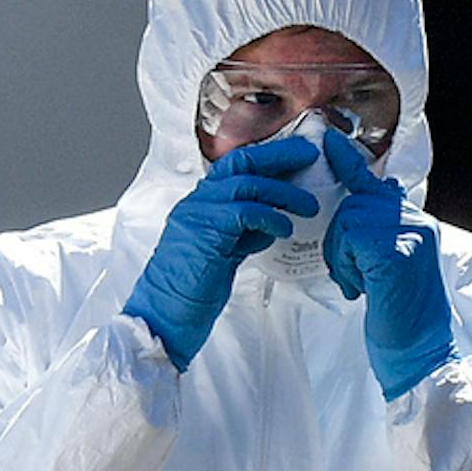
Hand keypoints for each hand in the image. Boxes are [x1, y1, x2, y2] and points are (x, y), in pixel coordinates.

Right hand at [123, 138, 320, 369]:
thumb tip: (272, 221)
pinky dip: (269, 218)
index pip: (235, 167)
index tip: (298, 155)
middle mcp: (196, 203)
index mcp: (200, 205)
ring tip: (308, 205)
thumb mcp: (223, 254)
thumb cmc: (191, 291)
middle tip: (309, 155)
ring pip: (246, 184)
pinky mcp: (204, 232)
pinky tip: (284, 230)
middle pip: (240, 162)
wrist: (162, 315)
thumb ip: (243, 233)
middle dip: (278, 155)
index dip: (268, 157)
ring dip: (283, 192)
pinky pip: (244, 212)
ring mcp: (197, 214)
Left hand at [321, 129, 458, 398]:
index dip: (348, 162)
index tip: (329, 139)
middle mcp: (416, 222)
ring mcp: (410, 234)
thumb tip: (361, 203)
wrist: (419, 353)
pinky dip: (346, 266)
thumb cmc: (398, 317)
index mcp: (414, 223)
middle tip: (353, 275)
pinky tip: (362, 288)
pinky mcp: (397, 252)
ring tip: (361, 284)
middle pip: (354, 204)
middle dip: (340, 240)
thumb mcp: (385, 267)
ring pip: (348, 222)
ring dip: (342, 256)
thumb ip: (375, 235)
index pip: (374, 185)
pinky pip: (351, 241)